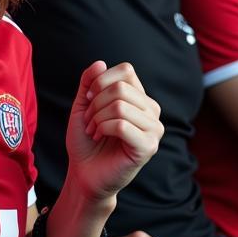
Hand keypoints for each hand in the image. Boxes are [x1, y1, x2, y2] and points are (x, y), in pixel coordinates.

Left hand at [65, 61, 162, 204]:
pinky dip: (103, 128)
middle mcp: (152, 110)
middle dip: (96, 102)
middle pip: (121, 87)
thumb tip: (101, 63)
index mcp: (140, 97)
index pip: (126, 70)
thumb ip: (89, 81)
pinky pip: (122, 125)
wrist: (84, 172)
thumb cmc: (86, 139)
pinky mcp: (148, 147)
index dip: (101, 81)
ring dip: (98, 117)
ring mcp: (154, 129)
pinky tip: (100, 137)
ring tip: (94, 130)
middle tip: (89, 120)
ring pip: (120, 106)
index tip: (89, 98)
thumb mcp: (83, 104)